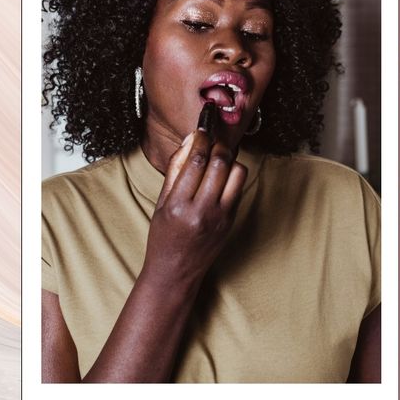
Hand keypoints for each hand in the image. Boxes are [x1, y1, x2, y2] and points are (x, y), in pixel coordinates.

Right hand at [143, 123, 247, 286]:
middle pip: (219, 163)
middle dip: (217, 144)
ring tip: (216, 157)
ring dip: (228, 159)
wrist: (176, 271)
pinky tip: (219, 175)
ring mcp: (221, 217)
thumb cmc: (163, 236)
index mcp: (178, 205)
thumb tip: (189, 141)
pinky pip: (238, 188)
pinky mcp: (232, 221)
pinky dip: (231, 175)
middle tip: (211, 136)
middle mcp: (202, 210)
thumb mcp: (162, 203)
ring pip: (236, 173)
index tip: (201, 128)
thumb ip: (175, 172)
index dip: (201, 139)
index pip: (195, 161)